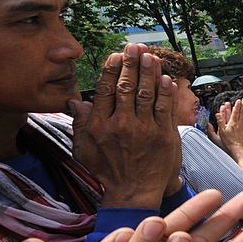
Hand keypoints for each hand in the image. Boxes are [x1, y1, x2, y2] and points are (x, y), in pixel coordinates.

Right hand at [70, 43, 181, 207]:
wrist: (132, 194)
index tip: (116, 55)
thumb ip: (80, 124)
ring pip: (148, 94)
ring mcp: (144, 130)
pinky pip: (165, 109)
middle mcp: (122, 124)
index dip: (112, 70)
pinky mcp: (164, 136)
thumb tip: (75, 101)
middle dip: (132, 64)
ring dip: (150, 73)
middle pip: (128, 87)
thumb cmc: (107, 172)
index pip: (106, 90)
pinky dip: (166, 93)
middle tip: (136, 47)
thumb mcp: (84, 150)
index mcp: (101, 125)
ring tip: (151, 56)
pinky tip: (167, 79)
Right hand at [217, 97, 242, 158]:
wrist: (238, 149)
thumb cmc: (229, 142)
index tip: (238, 100)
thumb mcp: (221, 132)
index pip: (235, 112)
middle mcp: (240, 123)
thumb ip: (220, 122)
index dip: (237, 105)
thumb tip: (217, 114)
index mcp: (233, 123)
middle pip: (242, 112)